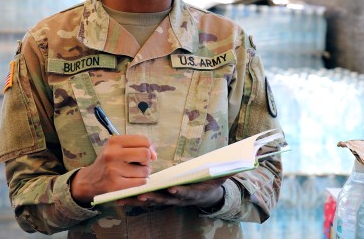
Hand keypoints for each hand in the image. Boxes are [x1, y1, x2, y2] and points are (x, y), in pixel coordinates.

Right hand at [71, 135, 156, 204]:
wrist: (90, 180)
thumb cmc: (108, 162)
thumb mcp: (117, 148)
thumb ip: (137, 146)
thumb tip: (154, 154)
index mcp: (114, 141)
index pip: (143, 140)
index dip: (150, 148)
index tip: (148, 154)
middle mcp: (112, 154)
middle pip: (145, 154)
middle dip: (146, 161)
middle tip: (139, 164)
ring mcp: (113, 170)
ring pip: (144, 170)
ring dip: (143, 173)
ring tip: (132, 173)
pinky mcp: (116, 184)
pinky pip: (140, 182)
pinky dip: (140, 182)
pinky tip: (130, 180)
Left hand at [115, 176, 230, 209]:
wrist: (205, 196)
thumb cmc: (211, 183)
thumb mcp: (222, 177)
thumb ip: (229, 171)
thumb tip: (243, 163)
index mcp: (193, 193)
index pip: (185, 193)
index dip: (179, 192)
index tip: (172, 189)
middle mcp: (179, 199)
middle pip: (165, 199)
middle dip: (153, 197)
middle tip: (142, 195)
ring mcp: (168, 199)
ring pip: (152, 200)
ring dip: (140, 199)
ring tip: (127, 196)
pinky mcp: (159, 197)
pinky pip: (145, 198)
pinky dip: (133, 198)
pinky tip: (121, 196)